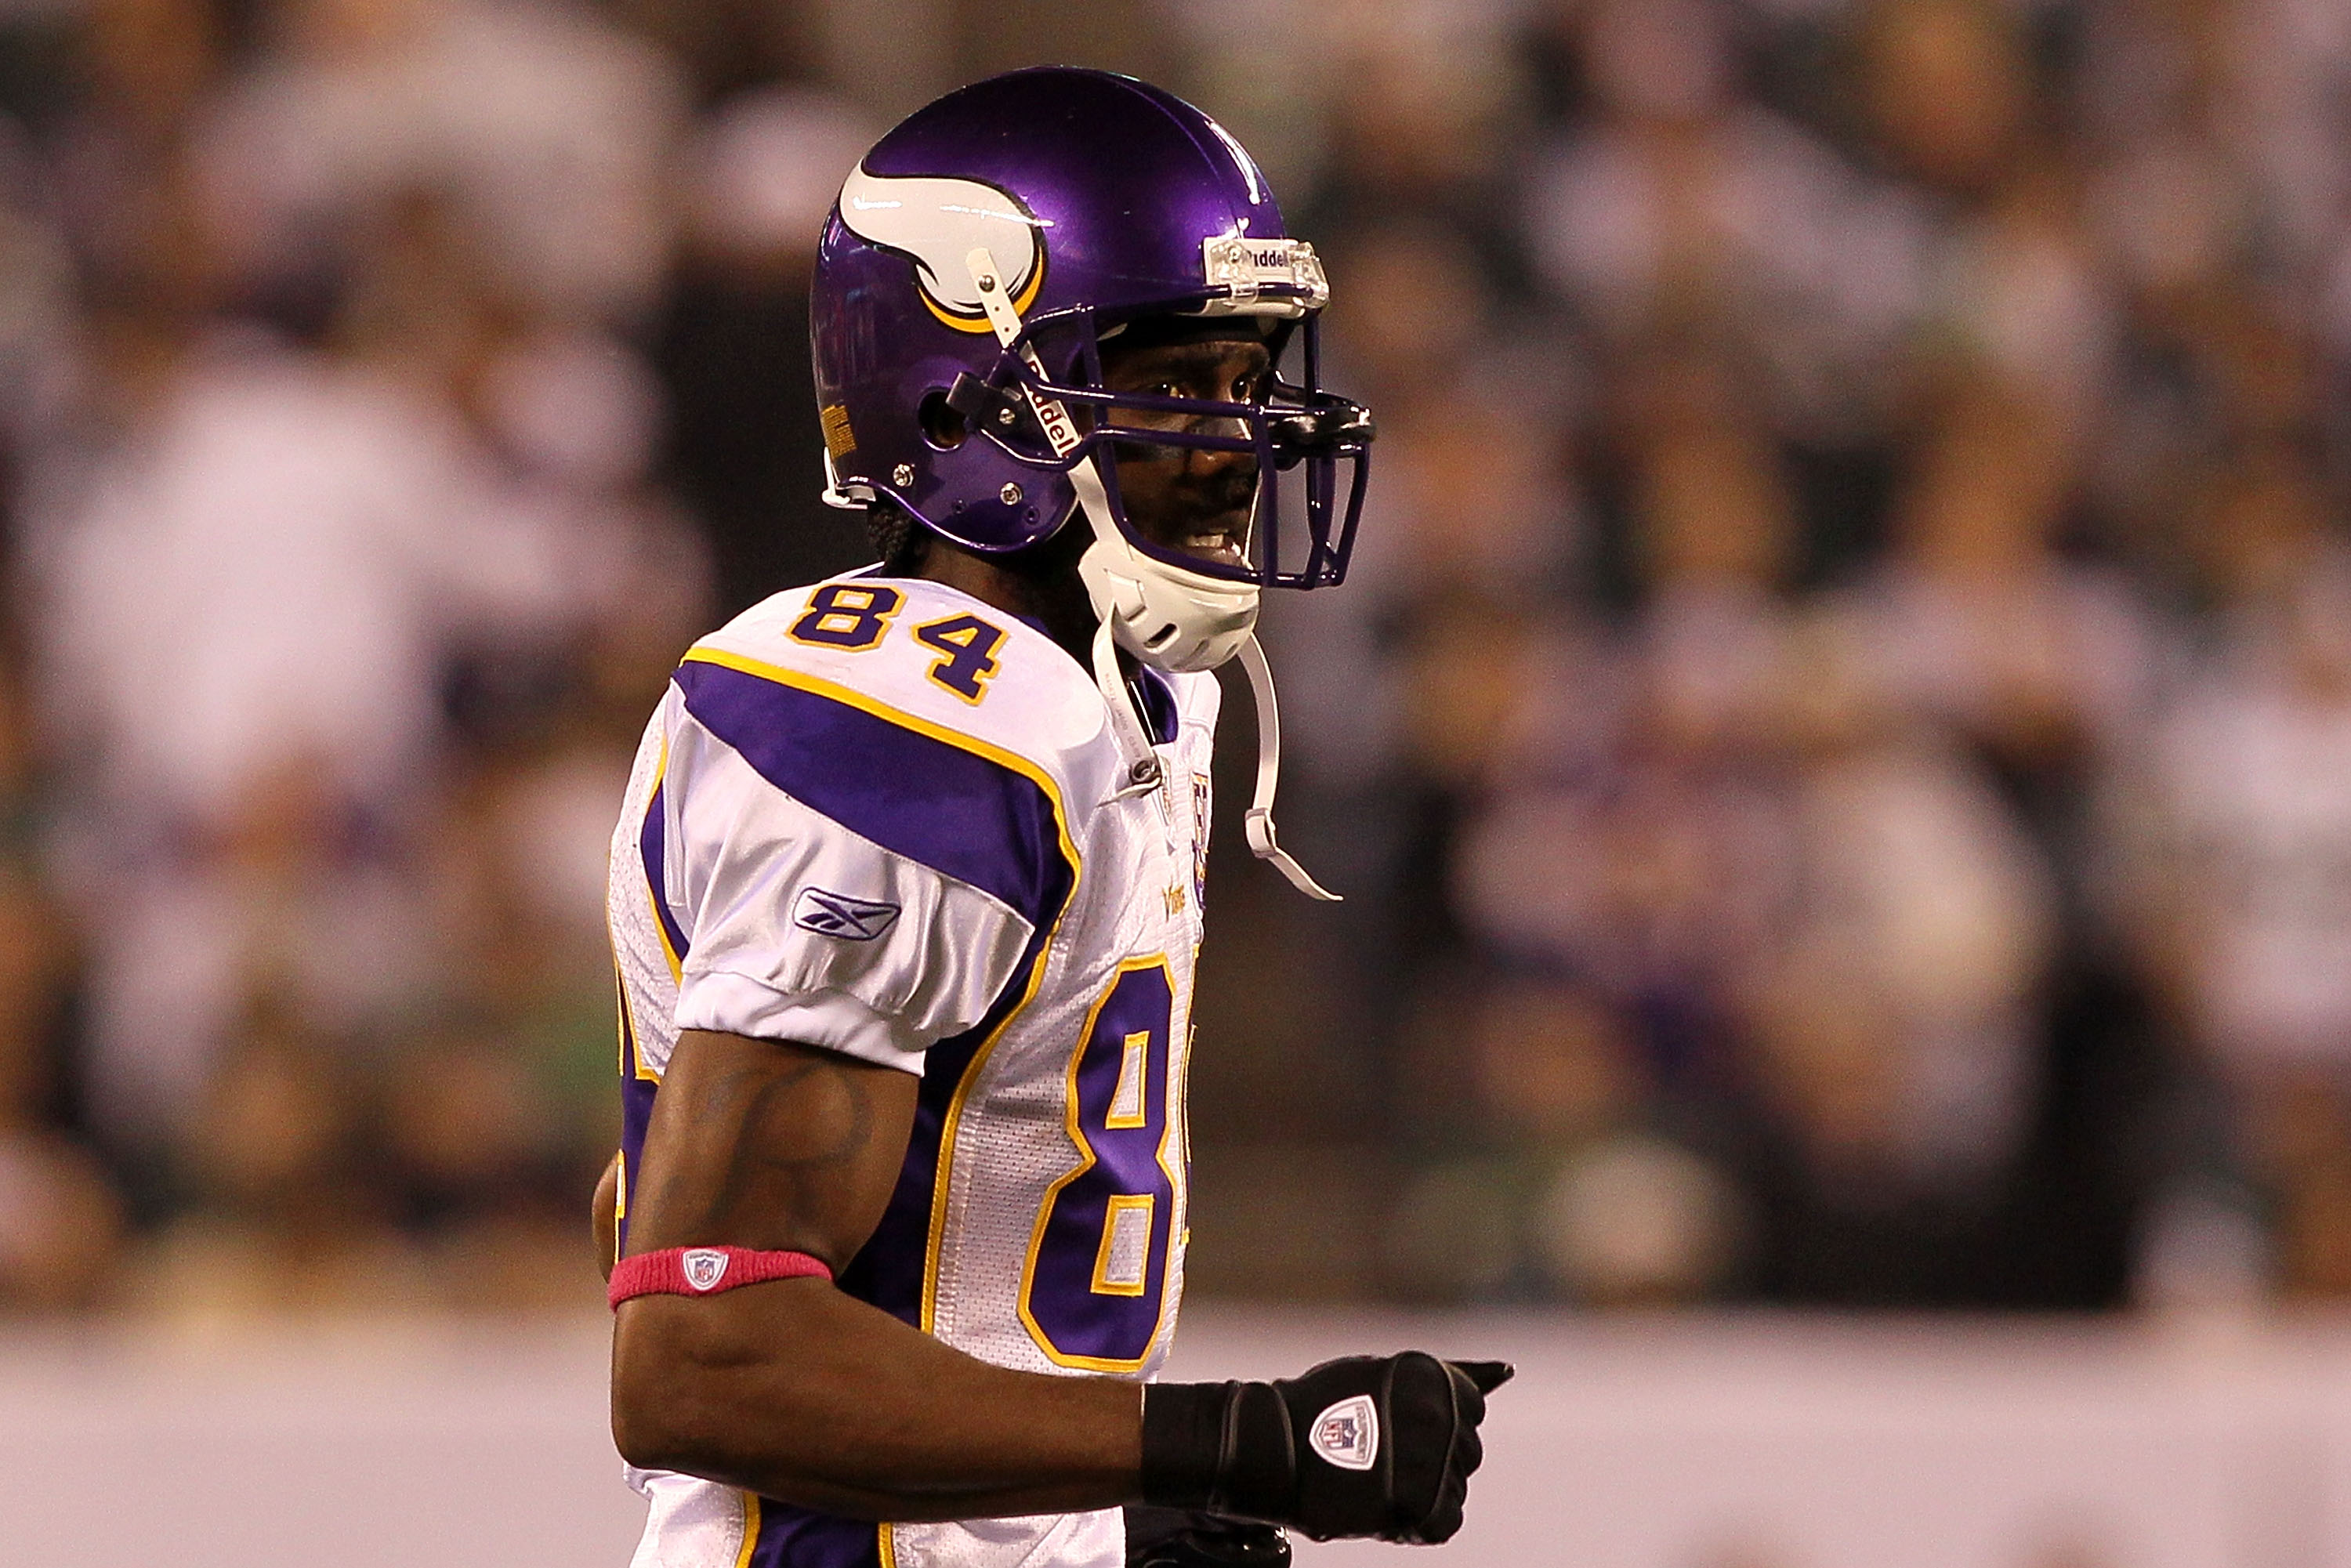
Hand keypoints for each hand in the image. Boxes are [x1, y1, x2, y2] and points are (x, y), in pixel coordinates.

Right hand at [1140, 1353, 1511, 1543]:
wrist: (1270, 1447)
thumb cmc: (1326, 1406)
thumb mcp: (1384, 1373)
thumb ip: (1445, 1374)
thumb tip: (1505, 1371)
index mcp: (1432, 1377)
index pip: (1473, 1406)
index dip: (1436, 1422)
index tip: (1399, 1424)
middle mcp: (1438, 1415)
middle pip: (1468, 1449)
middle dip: (1433, 1455)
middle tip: (1381, 1454)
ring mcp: (1428, 1461)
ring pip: (1456, 1484)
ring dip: (1426, 1487)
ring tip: (1378, 1476)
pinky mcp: (1415, 1505)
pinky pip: (1446, 1518)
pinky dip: (1422, 1518)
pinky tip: (1387, 1502)